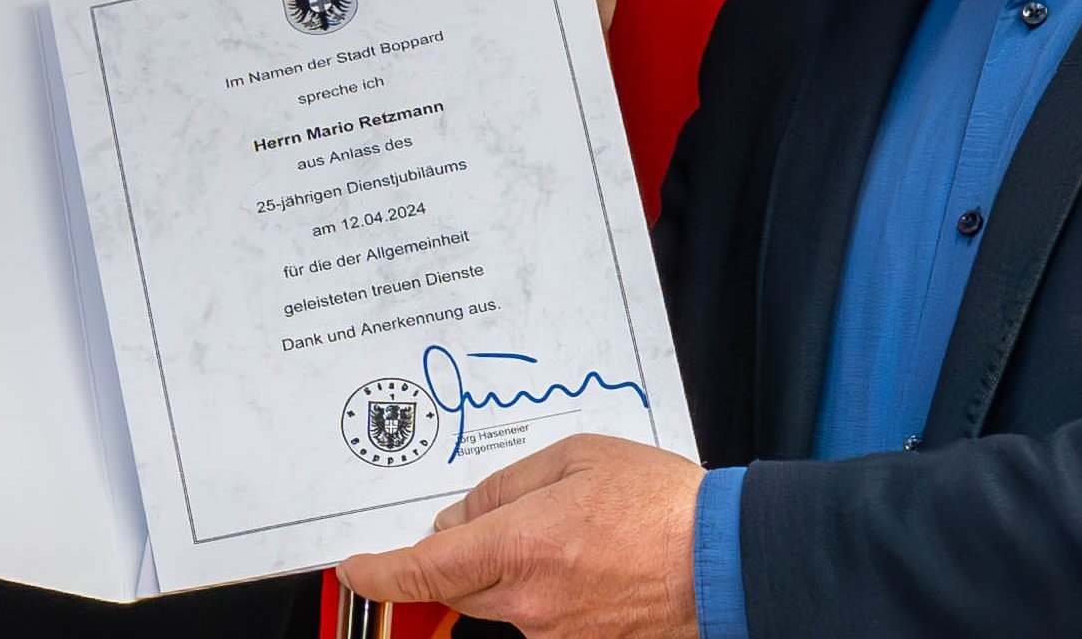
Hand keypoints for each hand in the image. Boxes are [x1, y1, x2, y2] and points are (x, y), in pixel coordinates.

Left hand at [336, 433, 705, 638]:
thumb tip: (462, 516)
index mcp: (518, 547)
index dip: (378, 572)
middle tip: (514, 521)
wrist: (725, 563)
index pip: (423, 570)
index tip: (356, 568)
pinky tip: (592, 565)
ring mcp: (555, 634)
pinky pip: (543, 619)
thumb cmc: (661, 506)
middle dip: (466, 556)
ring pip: (504, 603)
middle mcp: (528, 602)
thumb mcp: (575, 460)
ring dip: (517, 572)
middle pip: (462, 585)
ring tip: (578, 537)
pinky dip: (552, 592)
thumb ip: (505, 487)